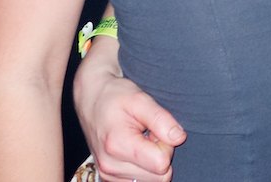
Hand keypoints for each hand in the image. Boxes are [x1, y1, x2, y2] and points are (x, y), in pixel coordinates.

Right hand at [73, 42, 183, 180]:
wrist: (91, 100)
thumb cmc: (115, 96)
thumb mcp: (141, 99)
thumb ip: (161, 120)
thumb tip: (179, 138)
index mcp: (118, 145)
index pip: (161, 164)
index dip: (166, 145)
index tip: (156, 130)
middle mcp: (110, 165)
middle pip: (158, 176)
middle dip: (161, 154)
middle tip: (149, 134)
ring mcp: (107, 174)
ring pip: (151, 180)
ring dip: (152, 161)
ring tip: (140, 139)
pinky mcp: (108, 177)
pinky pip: (139, 181)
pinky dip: (143, 167)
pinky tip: (135, 150)